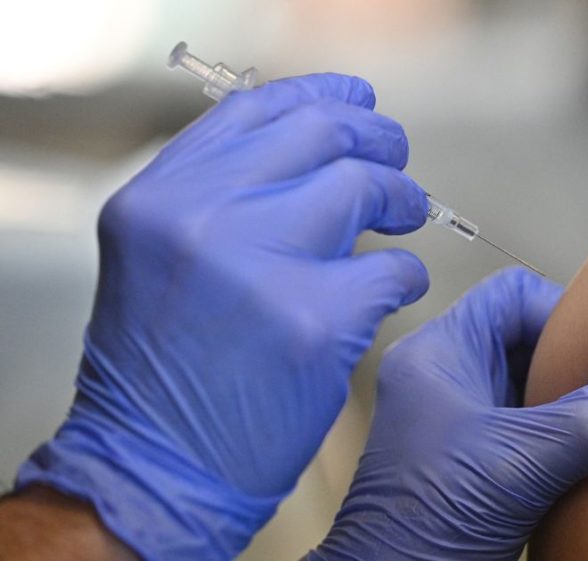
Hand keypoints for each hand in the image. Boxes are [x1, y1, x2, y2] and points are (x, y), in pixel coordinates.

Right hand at [16, 74, 429, 559]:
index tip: (357, 105)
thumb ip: (220, 196)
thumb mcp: (163, 257)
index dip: (321, 99)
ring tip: (404, 219)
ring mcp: (259, 264)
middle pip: (319, 134)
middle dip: (376, 141)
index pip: (256, 110)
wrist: (155, 466)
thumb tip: (311, 153)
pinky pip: (391, 269)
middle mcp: (201, 217)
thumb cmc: (165, 371)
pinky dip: (404, 276)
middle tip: (396, 163)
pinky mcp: (314, 320)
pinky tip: (391, 291)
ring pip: (363, 187)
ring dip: (401, 200)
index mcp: (161, 197)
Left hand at [308, 268, 587, 560]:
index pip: (513, 294)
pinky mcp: (476, 453)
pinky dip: (559, 430)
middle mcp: (446, 376)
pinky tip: (582, 449)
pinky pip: (528, 420)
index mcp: (439, 354)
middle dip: (571, 360)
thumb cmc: (423, 524)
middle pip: (526, 336)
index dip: (563, 311)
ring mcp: (459, 415)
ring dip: (567, 400)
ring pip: (530, 380)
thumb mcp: (522, 461)